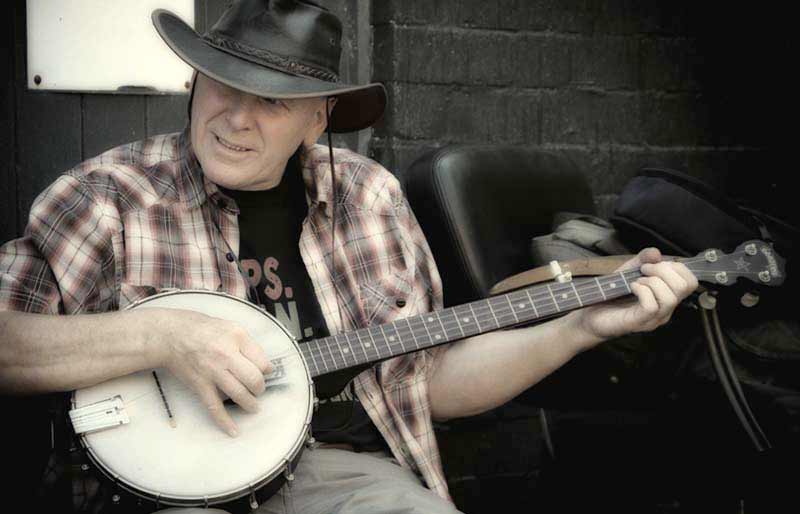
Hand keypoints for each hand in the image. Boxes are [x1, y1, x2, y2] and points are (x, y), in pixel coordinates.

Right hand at [150, 309, 271, 436]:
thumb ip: (249, 345)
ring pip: (239, 394)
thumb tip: (266, 366)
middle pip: (254, 379)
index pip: (262, 361)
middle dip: (260, 388)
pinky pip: (214, 407)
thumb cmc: (201, 329)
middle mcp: (226, 355)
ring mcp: (213, 372)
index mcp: (236, 338)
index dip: (267, 370)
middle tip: (258, 389)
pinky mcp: (200, 385)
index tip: (266, 373)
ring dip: (250, 404)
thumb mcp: (230, 327)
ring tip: (253, 406)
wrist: (171, 335)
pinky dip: (225, 421)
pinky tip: (234, 431)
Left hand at [569, 247, 698, 345]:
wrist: (590, 315)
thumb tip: (656, 252)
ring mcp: (653, 319)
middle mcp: (665, 310)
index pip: (690, 282)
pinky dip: (642, 290)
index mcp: (667, 297)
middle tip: (644, 270)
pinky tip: (631, 287)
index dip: (675, 267)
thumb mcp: (628, 271)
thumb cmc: (611, 295)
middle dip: (664, 271)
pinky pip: (651, 306)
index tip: (653, 264)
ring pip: (670, 298)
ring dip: (652, 281)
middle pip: (685, 287)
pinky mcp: (638, 323)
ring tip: (636, 280)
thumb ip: (642, 260)